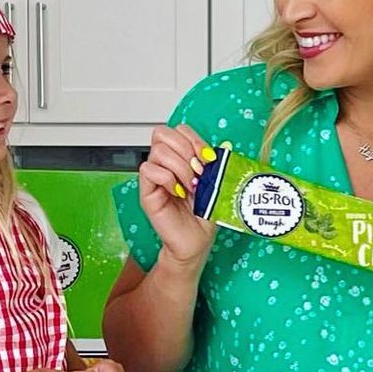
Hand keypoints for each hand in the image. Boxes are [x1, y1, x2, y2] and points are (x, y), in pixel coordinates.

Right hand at [139, 124, 217, 268]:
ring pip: (157, 151)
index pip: (178, 130)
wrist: (197, 241)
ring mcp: (154, 177)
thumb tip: (225, 145)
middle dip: (186, 149)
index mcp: (181, 157)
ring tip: (191, 186)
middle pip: (162, 133)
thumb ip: (216, 163)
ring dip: (180, 167)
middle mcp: (165, 164)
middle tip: (199, 172)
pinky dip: (168, 179)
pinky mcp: (147, 192)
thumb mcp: (215, 183)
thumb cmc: (205, 214)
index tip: (209, 158)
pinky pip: (148, 170)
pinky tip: (178, 192)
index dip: (194, 139)